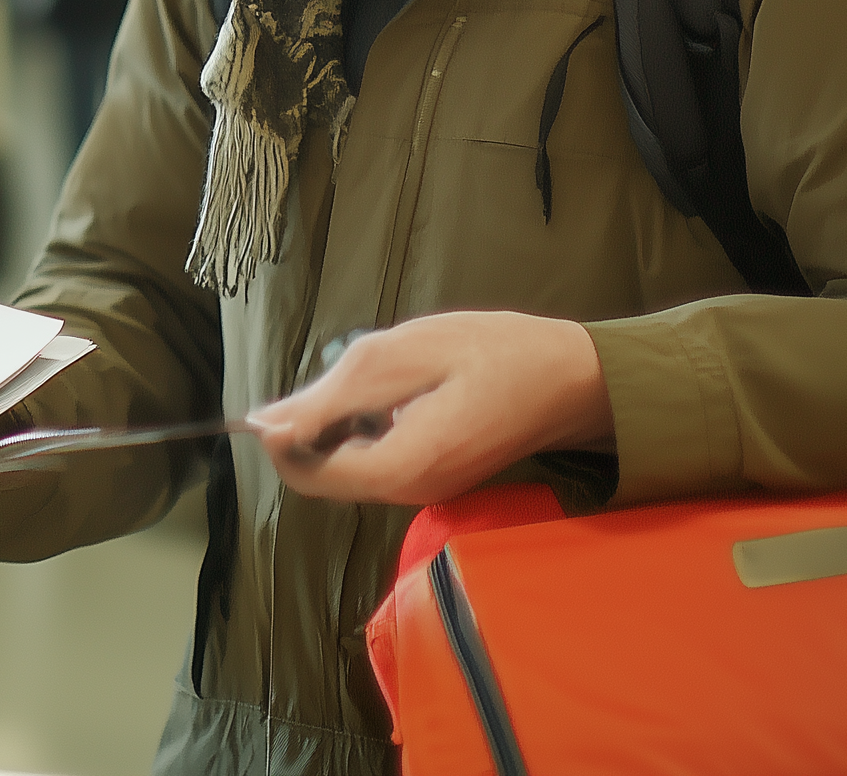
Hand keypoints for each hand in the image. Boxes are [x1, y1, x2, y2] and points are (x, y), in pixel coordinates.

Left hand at [246, 312, 611, 505]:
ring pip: (348, 466)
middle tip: (347, 373)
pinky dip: (366, 427)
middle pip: (324, 475)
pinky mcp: (434, 477)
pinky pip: (377, 459)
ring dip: (339, 424)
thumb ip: (333, 396)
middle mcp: (409, 492)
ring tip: (386, 375)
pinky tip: (399, 389)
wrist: (575, 379)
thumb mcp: (405, 355)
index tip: (277, 393)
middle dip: (310, 428)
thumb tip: (271, 422)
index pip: (308, 474)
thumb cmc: (497, 355)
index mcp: (402, 469)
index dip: (278, 437)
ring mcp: (424, 489)